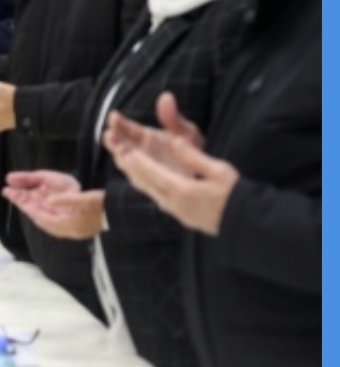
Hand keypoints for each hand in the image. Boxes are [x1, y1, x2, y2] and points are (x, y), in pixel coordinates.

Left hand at [2, 171, 104, 239]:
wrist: (122, 218)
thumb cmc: (106, 208)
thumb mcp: (88, 200)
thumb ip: (67, 200)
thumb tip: (49, 199)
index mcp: (68, 224)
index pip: (40, 216)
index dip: (26, 206)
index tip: (13, 197)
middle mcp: (67, 230)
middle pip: (41, 217)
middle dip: (27, 206)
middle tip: (12, 196)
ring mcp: (72, 230)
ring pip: (47, 219)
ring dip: (35, 209)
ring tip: (24, 200)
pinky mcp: (77, 227)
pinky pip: (55, 219)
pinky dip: (46, 211)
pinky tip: (45, 205)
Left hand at [105, 94, 233, 235]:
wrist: (248, 225)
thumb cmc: (237, 196)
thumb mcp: (219, 171)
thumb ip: (193, 156)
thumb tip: (174, 141)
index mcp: (183, 190)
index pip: (152, 173)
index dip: (136, 160)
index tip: (124, 148)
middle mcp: (174, 203)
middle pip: (145, 183)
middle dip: (130, 167)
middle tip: (118, 151)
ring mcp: (176, 212)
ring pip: (149, 192)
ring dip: (137, 176)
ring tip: (126, 162)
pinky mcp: (181, 217)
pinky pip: (158, 198)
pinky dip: (148, 186)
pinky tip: (146, 180)